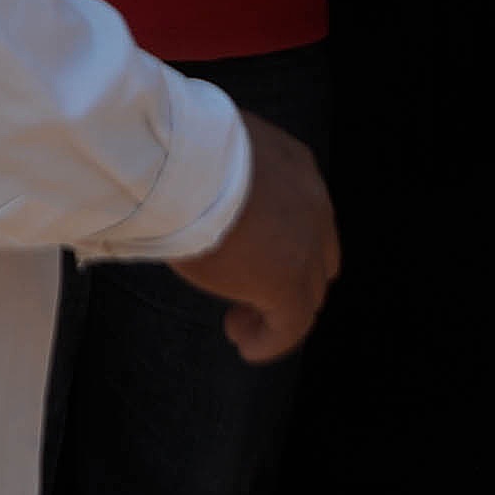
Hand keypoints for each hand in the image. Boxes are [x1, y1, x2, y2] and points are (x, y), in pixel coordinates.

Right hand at [170, 113, 339, 362]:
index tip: (251, 255)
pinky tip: (246, 345)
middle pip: (316, 257)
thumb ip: (222, 175)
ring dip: (276, 313)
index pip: (306, 215)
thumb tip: (193, 192)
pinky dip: (271, 341)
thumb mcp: (212, 151)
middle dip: (287, 279)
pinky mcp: (287, 283)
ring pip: (307, 293)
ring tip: (241, 325)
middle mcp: (311, 204)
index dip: (285, 242)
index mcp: (295, 165)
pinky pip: (290, 326)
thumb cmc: (178, 150)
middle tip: (250, 294)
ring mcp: (305, 245)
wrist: (180, 162)